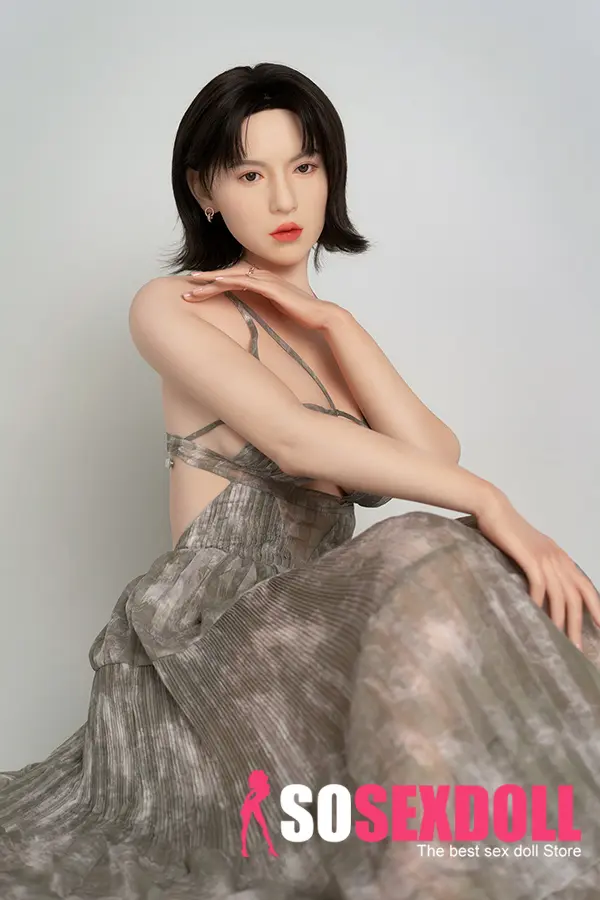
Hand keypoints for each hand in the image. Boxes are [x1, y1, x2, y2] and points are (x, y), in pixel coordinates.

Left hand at [181, 262, 340, 331]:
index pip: (232, 281)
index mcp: (262, 283)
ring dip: (210, 282)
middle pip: (227, 277)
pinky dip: (229, 281)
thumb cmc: (300, 315)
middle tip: (185, 288)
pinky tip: (215, 283)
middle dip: (205, 282)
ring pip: (231, 278)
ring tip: (192, 288)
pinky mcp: (271, 287)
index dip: (213, 285)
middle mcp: (262, 278)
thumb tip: (250, 317)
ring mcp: (266, 281)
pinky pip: (245, 282)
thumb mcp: (276, 311)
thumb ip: (263, 308)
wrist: (320, 316)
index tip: (196, 291)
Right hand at [476, 494, 599, 648]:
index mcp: (562, 558)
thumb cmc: (509, 532)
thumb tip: (545, 590)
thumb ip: (542, 567)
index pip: (586, 586)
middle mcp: (558, 559)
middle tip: (578, 647)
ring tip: (560, 640)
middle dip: (578, 623)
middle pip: (576, 596)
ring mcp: (545, 558)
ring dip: (561, 620)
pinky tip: (535, 615)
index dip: (596, 607)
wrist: (495, 511)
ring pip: (560, 595)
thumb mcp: (533, 550)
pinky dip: (539, 602)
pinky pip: (540, 585)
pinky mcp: (529, 558)